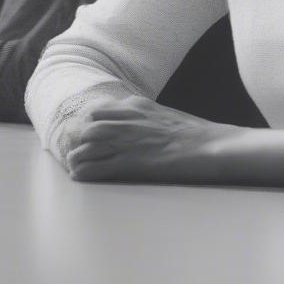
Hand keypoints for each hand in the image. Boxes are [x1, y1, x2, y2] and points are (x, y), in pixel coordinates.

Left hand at [63, 95, 235, 183]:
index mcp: (136, 105)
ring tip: (76, 166)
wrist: (207, 146)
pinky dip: (83, 173)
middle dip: (81, 142)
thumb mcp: (163, 112)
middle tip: (80, 152)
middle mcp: (126, 121)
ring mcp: (126, 142)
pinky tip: (80, 177)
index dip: (89, 124)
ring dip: (78, 158)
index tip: (87, 135)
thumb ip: (143, 114)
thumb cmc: (192, 133)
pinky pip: (95, 168)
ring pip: (86, 148)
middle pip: (88, 129)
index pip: (98, 110)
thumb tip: (132, 117)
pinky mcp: (128, 164)